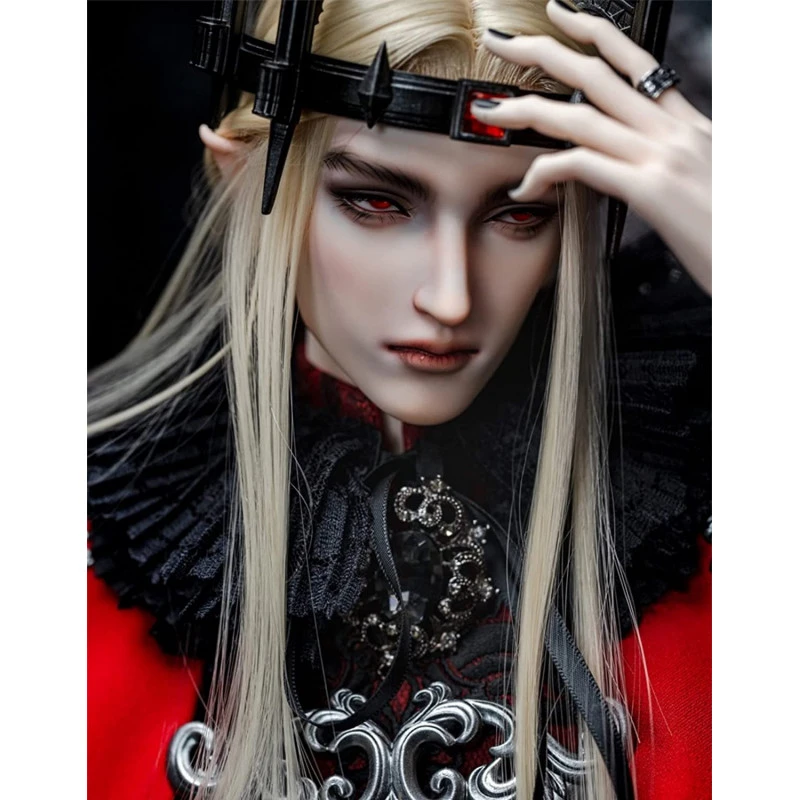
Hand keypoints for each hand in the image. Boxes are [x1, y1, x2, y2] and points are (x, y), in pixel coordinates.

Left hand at [471, 0, 710, 294]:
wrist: (768, 262)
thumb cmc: (738, 231)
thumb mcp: (710, 180)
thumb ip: (675, 160)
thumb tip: (644, 163)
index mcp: (688, 124)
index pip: (635, 62)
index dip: (594, 32)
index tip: (560, 15)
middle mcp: (674, 130)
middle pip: (597, 75)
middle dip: (542, 52)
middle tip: (501, 42)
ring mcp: (662, 157)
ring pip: (580, 115)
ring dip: (525, 108)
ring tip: (489, 110)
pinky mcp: (651, 190)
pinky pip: (581, 166)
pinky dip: (543, 173)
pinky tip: (524, 187)